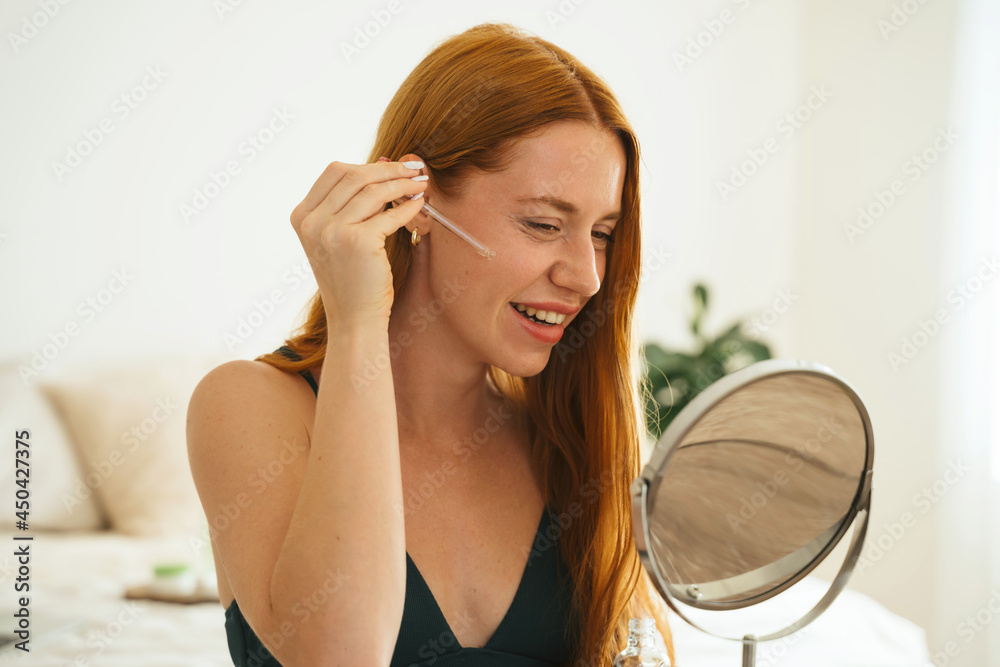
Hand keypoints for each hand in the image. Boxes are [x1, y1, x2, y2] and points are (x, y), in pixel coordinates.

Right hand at [290, 158, 426, 327]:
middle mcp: (312, 221)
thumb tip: (386, 162)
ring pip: (373, 190)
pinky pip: (389, 214)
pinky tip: (419, 204)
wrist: (354, 318)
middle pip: (354, 175)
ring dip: (402, 184)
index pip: (334, 172)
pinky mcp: (358, 241)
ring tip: (420, 184)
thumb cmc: (352, 278)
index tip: (393, 165)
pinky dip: (408, 206)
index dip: (368, 165)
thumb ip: (351, 204)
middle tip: (414, 169)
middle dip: (389, 169)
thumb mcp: (338, 236)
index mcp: (302, 216)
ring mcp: (332, 231)